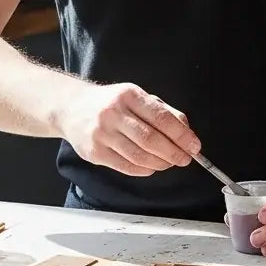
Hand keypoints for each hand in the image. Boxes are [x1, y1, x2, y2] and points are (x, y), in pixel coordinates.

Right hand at [56, 82, 200, 176]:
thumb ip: (164, 111)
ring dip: (161, 163)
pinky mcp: (94, 152)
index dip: (182, 135)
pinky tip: (152, 166)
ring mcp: (101, 134)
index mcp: (129, 95)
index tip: (194, 146)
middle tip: (186, 159)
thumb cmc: (112, 103)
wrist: (71, 107)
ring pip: (139, 156)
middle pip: (151, 140)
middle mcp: (113, 113)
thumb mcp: (138, 97)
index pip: (162, 118)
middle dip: (174, 152)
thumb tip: (187, 131)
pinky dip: (144, 170)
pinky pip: (125, 166)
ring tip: (170, 163)